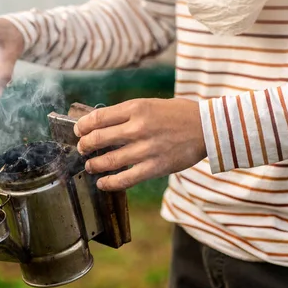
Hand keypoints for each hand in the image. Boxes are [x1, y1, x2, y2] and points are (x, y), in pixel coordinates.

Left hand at [74, 98, 206, 190]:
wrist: (208, 128)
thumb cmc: (179, 114)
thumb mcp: (151, 104)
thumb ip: (128, 114)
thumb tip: (103, 125)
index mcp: (136, 108)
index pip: (98, 118)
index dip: (83, 126)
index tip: (79, 131)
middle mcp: (138, 127)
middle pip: (98, 139)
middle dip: (85, 146)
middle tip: (82, 149)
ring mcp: (146, 149)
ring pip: (108, 161)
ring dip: (94, 165)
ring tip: (90, 165)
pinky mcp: (155, 167)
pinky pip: (125, 178)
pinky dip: (109, 182)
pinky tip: (102, 183)